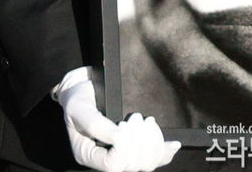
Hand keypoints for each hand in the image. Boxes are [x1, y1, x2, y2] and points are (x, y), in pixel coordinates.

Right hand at [54, 66, 180, 171]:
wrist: (85, 87)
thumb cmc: (78, 96)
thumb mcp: (79, 106)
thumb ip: (95, 123)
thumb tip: (120, 138)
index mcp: (89, 154)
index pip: (113, 165)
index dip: (124, 147)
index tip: (125, 123)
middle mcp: (105, 158)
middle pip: (132, 166)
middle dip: (140, 140)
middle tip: (137, 116)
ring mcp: (121, 153)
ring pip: (145, 164)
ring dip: (152, 142)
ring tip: (147, 121)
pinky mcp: (133, 146)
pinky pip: (153, 157)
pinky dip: (164, 150)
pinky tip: (173, 144)